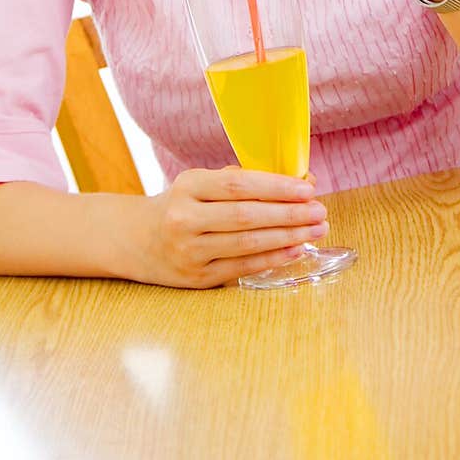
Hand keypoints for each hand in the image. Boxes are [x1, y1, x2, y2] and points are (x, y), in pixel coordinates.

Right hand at [137, 166, 326, 288]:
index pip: (238, 185)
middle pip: (246, 216)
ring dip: (288, 237)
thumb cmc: (182, 205)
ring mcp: (189, 251)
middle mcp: (185, 219)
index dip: (276, 187)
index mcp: (188, 186)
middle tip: (320, 211)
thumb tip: (299, 182)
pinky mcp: (197, 278)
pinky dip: (272, 258)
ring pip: (247, 243)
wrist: (139, 240)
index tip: (308, 188)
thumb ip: (243, 180)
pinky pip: (242, 267)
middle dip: (289, 214)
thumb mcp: (200, 183)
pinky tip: (295, 250)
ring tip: (316, 229)